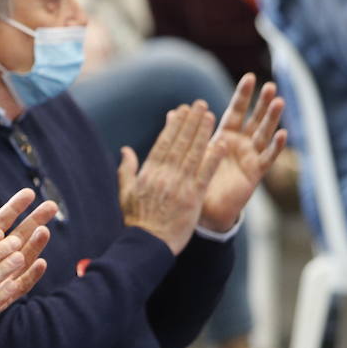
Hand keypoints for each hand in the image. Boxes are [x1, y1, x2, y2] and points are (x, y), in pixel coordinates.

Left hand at [0, 188, 57, 278]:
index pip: (1, 222)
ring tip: (44, 230)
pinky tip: (41, 263)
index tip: (29, 192)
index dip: (15, 208)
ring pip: (23, 259)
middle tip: (52, 205)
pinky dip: (32, 276)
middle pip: (19, 237)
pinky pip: (20, 286)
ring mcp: (2, 278)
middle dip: (35, 221)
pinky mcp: (3, 299)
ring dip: (35, 245)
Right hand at [118, 102, 222, 254]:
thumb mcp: (125, 193)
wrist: (148, 243)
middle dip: (190, 122)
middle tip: (199, 104)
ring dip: (202, 133)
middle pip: (180, 143)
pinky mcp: (193, 196)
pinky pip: (205, 174)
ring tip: (209, 116)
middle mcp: (165, 174)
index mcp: (149, 172)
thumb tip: (125, 150)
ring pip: (193, 153)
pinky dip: (213, 158)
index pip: (163, 142)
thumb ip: (127, 169)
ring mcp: (180, 185)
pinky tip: (220, 144)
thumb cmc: (136, 219)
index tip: (181, 110)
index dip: (174, 124)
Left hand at [199, 74, 287, 232]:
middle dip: (262, 102)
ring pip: (264, 134)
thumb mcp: (191, 153)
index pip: (235, 111)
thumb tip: (173, 112)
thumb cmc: (196, 179)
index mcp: (224, 136)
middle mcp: (240, 144)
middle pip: (254, 119)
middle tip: (270, 85)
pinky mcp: (255, 172)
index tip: (249, 77)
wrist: (203, 208)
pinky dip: (275, 146)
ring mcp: (250, 157)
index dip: (242, 96)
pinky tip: (282, 133)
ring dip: (272, 118)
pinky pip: (267, 158)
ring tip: (279, 101)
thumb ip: (184, 133)